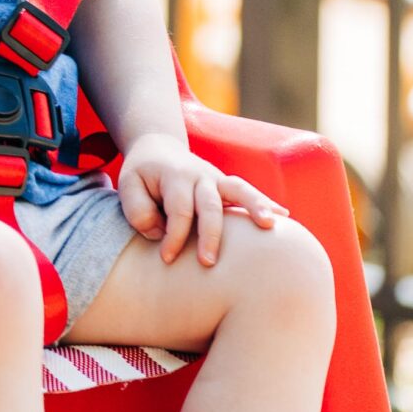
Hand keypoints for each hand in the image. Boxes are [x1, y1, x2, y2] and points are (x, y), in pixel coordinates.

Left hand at [116, 133, 286, 265]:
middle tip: (207, 263)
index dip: (173, 237)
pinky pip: (249, 193)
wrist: (158, 148)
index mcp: (174, 176)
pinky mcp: (227, 186)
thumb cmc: (142, 175)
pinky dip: (265, 203)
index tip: (166, 258)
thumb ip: (138, 211)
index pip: (178, 210)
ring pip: (239, 191)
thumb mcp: (128, 186)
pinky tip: (284, 218)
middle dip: (210, 235)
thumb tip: (162, 234)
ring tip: (268, 226)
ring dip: (254, 207)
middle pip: (209, 205)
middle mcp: (200, 175)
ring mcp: (217, 179)